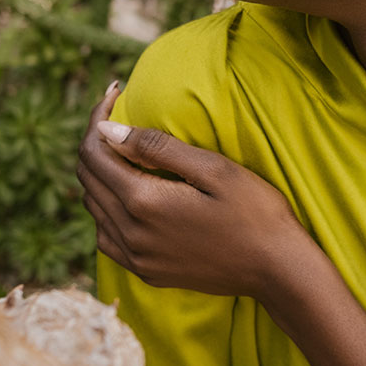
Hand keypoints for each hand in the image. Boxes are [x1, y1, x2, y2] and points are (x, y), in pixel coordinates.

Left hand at [76, 82, 310, 298]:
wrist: (278, 269)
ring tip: (123, 152)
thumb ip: (157, 148)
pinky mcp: (147, 272)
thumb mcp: (213, 168)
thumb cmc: (255, 211)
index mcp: (143, 202)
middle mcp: (130, 233)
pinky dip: (107, 211)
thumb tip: (106, 129)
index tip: (115, 92)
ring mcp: (137, 258)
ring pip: (93, 208)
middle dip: (96, 142)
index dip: (98, 117)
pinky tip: (128, 198)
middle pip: (88, 179)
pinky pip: (106, 238)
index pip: (95, 152)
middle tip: (117, 116)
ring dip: (99, 176)